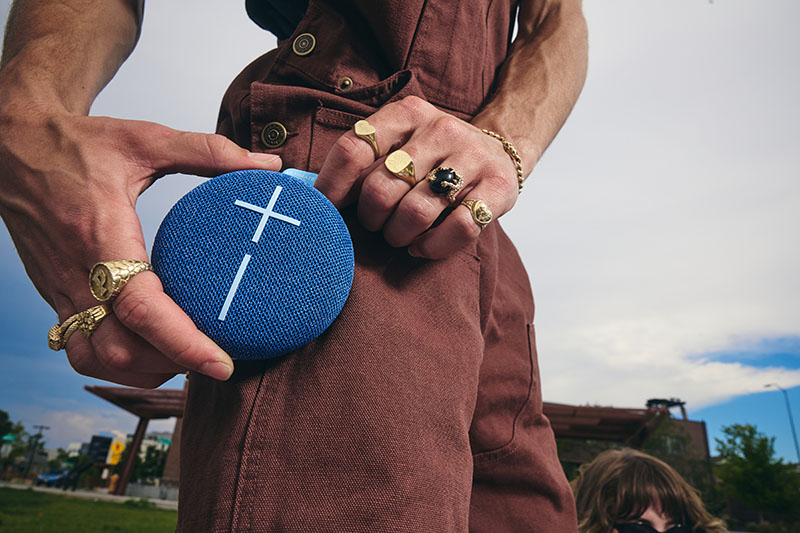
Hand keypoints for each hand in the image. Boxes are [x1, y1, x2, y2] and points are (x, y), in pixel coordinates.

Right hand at [0, 104, 281, 387]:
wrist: (13, 145)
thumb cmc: (76, 143)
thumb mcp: (145, 139)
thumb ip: (209, 151)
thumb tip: (269, 166)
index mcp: (99, 235)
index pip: (140, 307)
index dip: (183, 342)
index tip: (223, 363)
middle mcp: (75, 272)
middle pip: (119, 350)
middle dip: (172, 364)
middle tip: (216, 359)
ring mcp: (59, 289)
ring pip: (95, 360)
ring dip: (144, 370)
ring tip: (187, 357)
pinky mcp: (55, 295)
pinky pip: (79, 350)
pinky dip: (116, 364)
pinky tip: (150, 351)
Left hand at [315, 96, 519, 258]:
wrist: (498, 152)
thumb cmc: (433, 157)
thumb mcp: (399, 143)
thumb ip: (363, 161)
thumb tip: (312, 194)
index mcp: (407, 113)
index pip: (355, 148)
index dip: (332, 186)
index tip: (324, 209)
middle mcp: (441, 129)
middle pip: (381, 188)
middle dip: (370, 219)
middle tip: (376, 225)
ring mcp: (472, 157)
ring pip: (417, 212)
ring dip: (399, 235)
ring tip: (399, 236)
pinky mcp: (498, 188)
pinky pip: (457, 229)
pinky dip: (431, 246)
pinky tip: (422, 246)